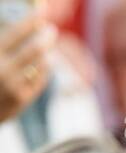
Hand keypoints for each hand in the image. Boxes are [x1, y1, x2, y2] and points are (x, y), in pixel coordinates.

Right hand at [0, 8, 56, 123]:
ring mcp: (14, 86)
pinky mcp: (22, 99)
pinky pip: (40, 80)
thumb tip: (27, 24)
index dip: (30, 21)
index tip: (42, 13)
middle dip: (46, 37)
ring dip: (46, 54)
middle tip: (52, 30)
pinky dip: (44, 70)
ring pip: (41, 65)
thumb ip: (7, 43)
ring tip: (47, 50)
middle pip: (34, 49)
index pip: (16, 32)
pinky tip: (44, 65)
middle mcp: (4, 69)